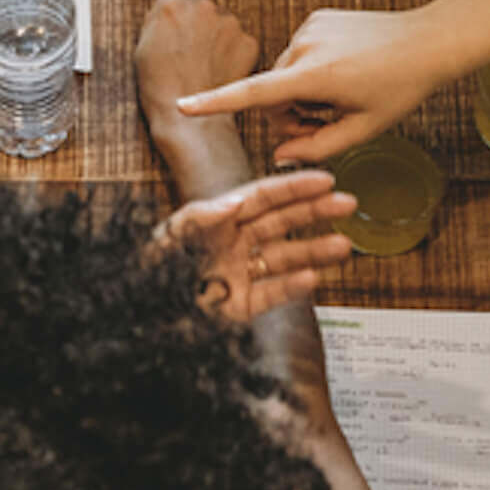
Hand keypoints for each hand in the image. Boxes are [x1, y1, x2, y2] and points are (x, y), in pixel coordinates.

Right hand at [136, 0, 260, 149]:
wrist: (187, 114)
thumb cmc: (160, 86)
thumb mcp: (143, 46)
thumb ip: (159, 19)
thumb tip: (171, 10)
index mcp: (169, 7)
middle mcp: (200, 7)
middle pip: (201, 8)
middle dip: (197, 26)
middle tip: (186, 54)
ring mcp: (227, 22)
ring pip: (222, 24)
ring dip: (215, 40)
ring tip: (202, 66)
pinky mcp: (248, 39)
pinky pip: (239, 40)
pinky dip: (233, 52)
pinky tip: (220, 70)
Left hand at [157, 170, 353, 321]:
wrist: (141, 310)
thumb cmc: (148, 268)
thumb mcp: (168, 236)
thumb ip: (199, 217)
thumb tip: (232, 202)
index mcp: (219, 219)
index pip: (263, 197)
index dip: (294, 187)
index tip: (324, 179)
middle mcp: (235, 243)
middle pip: (282, 222)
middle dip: (316, 212)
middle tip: (348, 202)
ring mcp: (241, 273)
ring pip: (285, 258)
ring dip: (315, 251)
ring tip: (343, 245)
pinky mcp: (241, 306)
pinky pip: (272, 294)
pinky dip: (293, 287)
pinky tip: (313, 278)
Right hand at [177, 6, 457, 165]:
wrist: (427, 40)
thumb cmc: (400, 86)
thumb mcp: (364, 129)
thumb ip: (317, 147)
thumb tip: (282, 154)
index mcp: (315, 76)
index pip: (254, 93)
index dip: (216, 102)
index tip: (184, 105)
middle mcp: (304, 46)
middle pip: (273, 93)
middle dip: (291, 114)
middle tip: (328, 122)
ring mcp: (309, 28)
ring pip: (285, 75)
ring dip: (303, 92)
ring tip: (343, 95)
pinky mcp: (316, 19)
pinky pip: (299, 54)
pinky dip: (312, 70)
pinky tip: (345, 71)